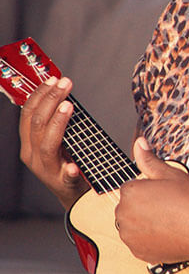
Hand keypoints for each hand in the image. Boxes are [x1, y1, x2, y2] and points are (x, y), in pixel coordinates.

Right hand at [19, 76, 88, 208]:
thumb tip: (63, 93)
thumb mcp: (57, 140)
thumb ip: (57, 122)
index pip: (28, 115)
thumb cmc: (68, 160)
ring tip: (69, 106)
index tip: (53, 79)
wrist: (75, 195)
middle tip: (66, 84)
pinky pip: (65, 177)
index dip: (39, 95)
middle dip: (50, 101)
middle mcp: (33, 156)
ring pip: (47, 145)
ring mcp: (47, 171)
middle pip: (37, 125)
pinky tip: (74, 165)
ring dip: (58, 123)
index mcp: (29, 144)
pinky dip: (69, 169)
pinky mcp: (64, 184)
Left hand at [116, 138, 188, 264]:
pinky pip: (139, 243)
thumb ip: (149, 159)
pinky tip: (167, 233)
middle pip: (129, 207)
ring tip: (168, 221)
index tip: (165, 194)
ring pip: (133, 225)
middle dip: (143, 206)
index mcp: (129, 192)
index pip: (131, 188)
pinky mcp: (137, 252)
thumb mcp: (171, 174)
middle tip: (168, 207)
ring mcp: (129, 236)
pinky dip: (149, 239)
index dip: (149, 190)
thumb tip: (139, 143)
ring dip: (144, 223)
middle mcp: (122, 215)